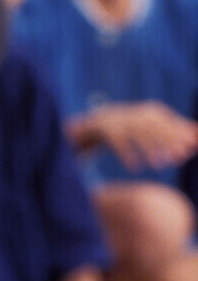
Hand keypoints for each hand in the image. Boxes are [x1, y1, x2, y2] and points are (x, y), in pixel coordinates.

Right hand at [77, 102, 197, 171]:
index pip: (168, 122)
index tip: (190, 149)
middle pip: (154, 127)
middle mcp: (135, 113)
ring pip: (137, 134)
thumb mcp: (151, 127)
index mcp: (150, 112)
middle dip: (168, 142)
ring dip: (149, 149)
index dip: (180, 135)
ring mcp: (118, 120)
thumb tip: (197, 136)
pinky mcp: (104, 129)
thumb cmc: (130, 129)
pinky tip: (134, 167)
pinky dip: (127, 155)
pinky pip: (117, 142)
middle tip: (178, 158)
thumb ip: (173, 130)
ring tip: (158, 166)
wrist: (93, 124)